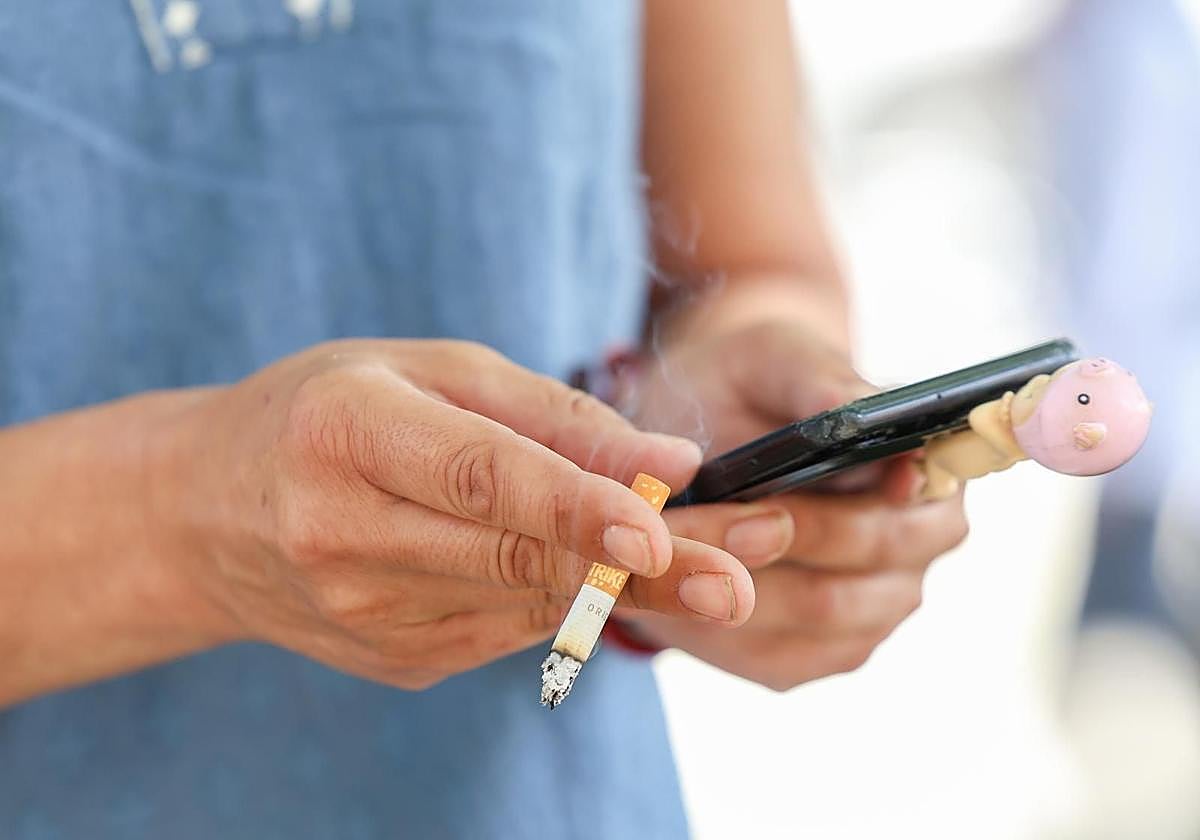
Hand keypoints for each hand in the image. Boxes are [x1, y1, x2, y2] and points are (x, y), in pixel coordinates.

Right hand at [165, 340, 755, 689]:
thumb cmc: (327, 413)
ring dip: (632, 587)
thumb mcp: (424, 372)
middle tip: (750, 566)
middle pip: (520, 557)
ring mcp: (366, 616)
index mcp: (344, 435)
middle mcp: (344, 537)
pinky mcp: (396, 662)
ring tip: (722, 565)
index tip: (660, 531)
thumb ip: (549, 416)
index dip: (574, 506)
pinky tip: (596, 567)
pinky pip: (512, 626)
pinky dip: (570, 595)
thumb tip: (673, 463)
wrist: (208, 512)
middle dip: (649, 569)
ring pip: (530, 601)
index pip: (478, 477)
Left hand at [622, 322, 968, 689]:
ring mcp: (872, 610)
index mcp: (932, 472)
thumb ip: (819, 380)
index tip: (773, 511)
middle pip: (852, 575)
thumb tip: (861, 411)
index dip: (845, 514)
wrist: (713, 418)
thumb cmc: (753, 382)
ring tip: (658, 550)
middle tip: (678, 525)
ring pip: (808, 620)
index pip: (911, 507)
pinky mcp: (817, 652)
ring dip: (728, 588)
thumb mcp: (775, 358)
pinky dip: (715, 627)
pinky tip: (666, 589)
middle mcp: (918, 549)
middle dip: (758, 548)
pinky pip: (771, 656)